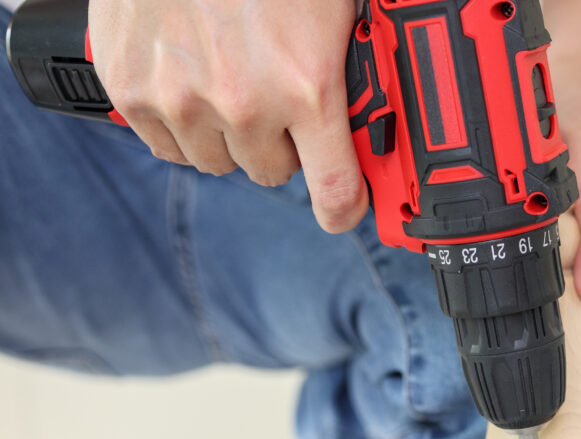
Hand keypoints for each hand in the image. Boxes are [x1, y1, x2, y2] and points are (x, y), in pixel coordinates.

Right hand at [88, 0, 366, 232]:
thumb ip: (349, 62)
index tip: (346, 208)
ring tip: (231, 83)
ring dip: (230, 137)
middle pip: (273, 174)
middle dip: (281, 145)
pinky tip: (192, 87)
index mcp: (307, 85)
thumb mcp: (334, 7)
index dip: (344, 208)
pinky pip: (167, 147)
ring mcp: (182, 100)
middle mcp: (244, 102)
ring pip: (218, 163)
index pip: (334, 190)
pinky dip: (182, 126)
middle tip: (278, 101)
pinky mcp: (131, 90)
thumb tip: (381, 98)